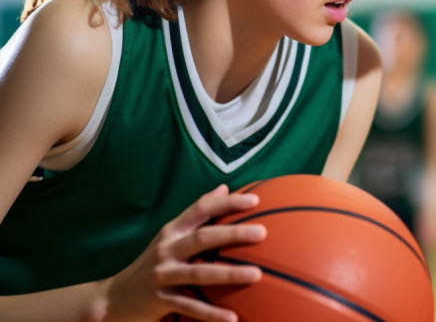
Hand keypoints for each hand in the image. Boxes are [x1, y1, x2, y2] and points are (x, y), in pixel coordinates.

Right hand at [98, 184, 265, 321]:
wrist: (113, 299)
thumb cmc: (153, 263)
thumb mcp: (170, 235)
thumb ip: (196, 214)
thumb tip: (224, 187)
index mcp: (172, 231)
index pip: (201, 210)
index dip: (226, 203)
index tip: (255, 201)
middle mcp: (167, 249)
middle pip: (203, 238)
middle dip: (233, 233)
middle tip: (262, 232)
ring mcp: (163, 275)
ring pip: (199, 272)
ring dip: (229, 274)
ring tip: (256, 274)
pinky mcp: (160, 300)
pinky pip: (190, 307)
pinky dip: (211, 313)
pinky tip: (233, 318)